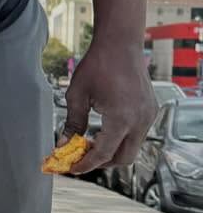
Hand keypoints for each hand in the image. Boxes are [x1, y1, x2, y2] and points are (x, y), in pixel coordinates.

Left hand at [62, 39, 154, 175]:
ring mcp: (148, 116)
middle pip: (123, 158)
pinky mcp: (150, 110)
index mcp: (121, 119)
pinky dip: (122, 138)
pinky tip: (105, 130)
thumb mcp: (77, 95)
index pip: (103, 154)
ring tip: (91, 144)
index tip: (72, 168)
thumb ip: (72, 123)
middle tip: (81, 158)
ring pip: (133, 147)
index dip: (86, 164)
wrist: (120, 43)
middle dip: (102, 162)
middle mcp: (140, 121)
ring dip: (113, 151)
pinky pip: (138, 134)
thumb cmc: (97, 65)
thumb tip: (63, 144)